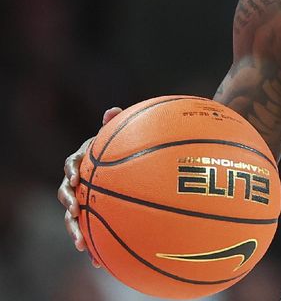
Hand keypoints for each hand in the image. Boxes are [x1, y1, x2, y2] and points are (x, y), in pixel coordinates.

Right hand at [57, 107, 121, 266]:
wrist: (122, 164)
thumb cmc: (117, 147)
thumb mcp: (115, 136)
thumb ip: (113, 125)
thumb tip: (111, 110)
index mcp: (82, 162)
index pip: (71, 166)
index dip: (71, 173)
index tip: (76, 180)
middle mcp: (77, 183)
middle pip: (66, 196)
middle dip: (69, 207)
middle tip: (75, 213)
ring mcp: (82, 201)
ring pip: (72, 218)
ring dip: (75, 231)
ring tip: (82, 245)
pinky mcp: (91, 216)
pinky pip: (90, 231)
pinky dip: (94, 246)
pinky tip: (101, 263)